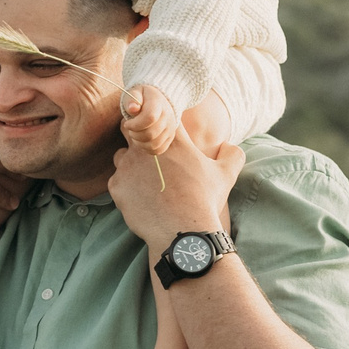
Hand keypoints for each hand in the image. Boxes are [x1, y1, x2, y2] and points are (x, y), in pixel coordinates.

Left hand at [108, 135, 244, 257]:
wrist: (182, 232)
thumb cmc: (205, 202)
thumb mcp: (226, 175)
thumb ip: (232, 154)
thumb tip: (228, 145)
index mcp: (172, 139)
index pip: (159, 116)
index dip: (159, 124)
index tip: (162, 134)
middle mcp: (146, 147)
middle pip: (132, 129)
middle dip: (137, 137)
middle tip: (148, 155)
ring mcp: (128, 165)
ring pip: (121, 155)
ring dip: (130, 163)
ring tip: (146, 180)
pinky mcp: (117, 185)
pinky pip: (117, 179)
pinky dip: (126, 186)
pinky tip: (140, 197)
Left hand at [120, 84, 178, 156]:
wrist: (159, 100)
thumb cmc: (142, 97)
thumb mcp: (135, 92)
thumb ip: (132, 98)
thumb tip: (133, 108)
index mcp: (158, 103)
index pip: (149, 118)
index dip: (135, 124)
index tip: (127, 123)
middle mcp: (168, 117)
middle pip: (150, 134)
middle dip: (134, 134)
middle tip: (130, 128)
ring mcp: (170, 128)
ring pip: (154, 145)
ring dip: (139, 143)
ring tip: (135, 134)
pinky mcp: (170, 137)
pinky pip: (158, 150)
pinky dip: (147, 148)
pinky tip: (141, 140)